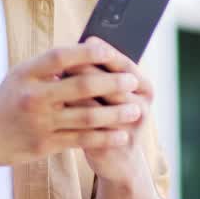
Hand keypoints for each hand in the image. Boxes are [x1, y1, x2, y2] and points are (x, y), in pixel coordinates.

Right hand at [0, 39, 142, 168]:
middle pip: (80, 87)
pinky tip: (121, 135)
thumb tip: (88, 53)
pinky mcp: (44, 144)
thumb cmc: (5, 102)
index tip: (110, 51)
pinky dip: (104, 137)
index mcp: (26, 73)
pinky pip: (81, 140)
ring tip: (136, 111)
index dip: (87, 53)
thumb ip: (48, 68)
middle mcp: (32, 96)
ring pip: (86, 117)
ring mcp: (39, 122)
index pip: (60, 57)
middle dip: (112, 83)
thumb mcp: (19, 77)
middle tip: (133, 81)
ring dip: (115, 114)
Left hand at [64, 38, 154, 182]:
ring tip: (54, 78)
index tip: (88, 38)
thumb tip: (82, 42)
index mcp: (145, 88)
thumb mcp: (114, 93)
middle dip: (85, 68)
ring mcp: (128, 127)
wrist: (118, 160)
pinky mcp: (111, 143)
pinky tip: (54, 103)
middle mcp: (142, 106)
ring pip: (97, 103)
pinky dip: (69, 111)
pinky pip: (88, 124)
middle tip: (64, 59)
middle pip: (110, 81)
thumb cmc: (109, 116)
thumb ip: (104, 72)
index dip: (105, 51)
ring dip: (74, 90)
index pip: (125, 64)